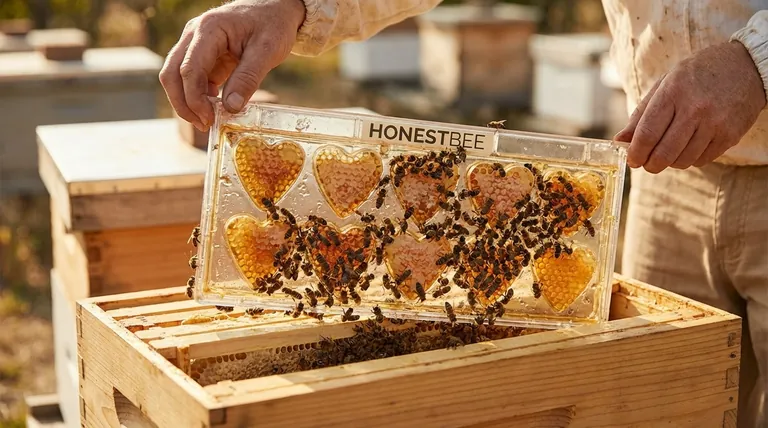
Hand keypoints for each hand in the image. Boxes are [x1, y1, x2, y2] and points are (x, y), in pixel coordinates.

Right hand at [159, 0, 305, 131]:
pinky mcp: (202, 55)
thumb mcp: (267, 51)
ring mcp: (195, 44)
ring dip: (188, 101)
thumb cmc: (272, 23)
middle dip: (183, 104)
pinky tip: (215, 108)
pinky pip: (192, 78)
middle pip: (172, 74)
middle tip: (204, 125)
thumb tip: (231, 108)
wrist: (276, 8)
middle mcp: (194, 35)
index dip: (194, 99)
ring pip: (176, 77)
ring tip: (208, 121)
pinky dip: (199, 96)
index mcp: (208, 29)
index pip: (189, 69)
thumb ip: (248, 78)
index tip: (210, 119)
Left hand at [614, 41, 765, 172]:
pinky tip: (689, 147)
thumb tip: (619, 140)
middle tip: (647, 163)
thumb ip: (641, 114)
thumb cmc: (698, 74)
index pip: (647, 134)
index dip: (635, 153)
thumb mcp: (665, 84)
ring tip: (669, 152)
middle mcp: (694, 109)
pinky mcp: (730, 135)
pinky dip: (690, 159)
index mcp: (672, 93)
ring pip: (682, 160)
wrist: (745, 66)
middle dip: (650, 164)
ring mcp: (714, 123)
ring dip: (670, 163)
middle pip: (663, 153)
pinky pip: (702, 160)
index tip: (632, 159)